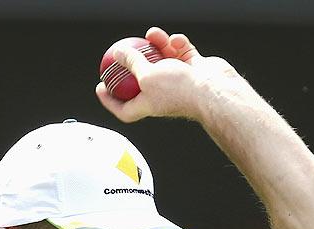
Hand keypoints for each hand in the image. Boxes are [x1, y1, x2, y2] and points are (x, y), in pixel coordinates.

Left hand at [95, 26, 238, 122]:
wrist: (213, 90)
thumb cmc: (180, 90)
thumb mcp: (146, 76)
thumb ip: (131, 62)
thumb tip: (118, 53)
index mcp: (148, 105)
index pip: (124, 109)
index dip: (109, 101)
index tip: (100, 88)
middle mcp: (162, 95)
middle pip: (142, 81)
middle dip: (133, 64)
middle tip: (123, 53)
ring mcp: (178, 82)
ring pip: (162, 60)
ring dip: (156, 45)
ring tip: (152, 34)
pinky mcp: (193, 69)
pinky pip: (180, 52)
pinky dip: (177, 44)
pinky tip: (176, 40)